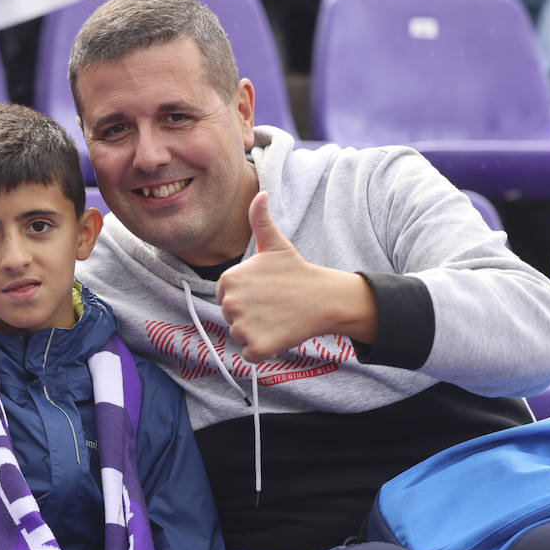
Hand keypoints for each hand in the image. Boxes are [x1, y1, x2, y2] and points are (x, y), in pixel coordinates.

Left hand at [215, 192, 376, 361]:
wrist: (324, 298)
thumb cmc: (296, 271)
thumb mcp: (275, 243)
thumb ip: (260, 220)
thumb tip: (260, 194)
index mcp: (228, 280)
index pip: (225, 298)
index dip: (246, 298)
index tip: (265, 292)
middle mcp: (230, 304)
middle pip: (231, 318)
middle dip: (250, 316)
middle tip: (274, 306)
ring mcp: (243, 326)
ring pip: (240, 337)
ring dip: (256, 333)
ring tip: (277, 319)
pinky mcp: (257, 347)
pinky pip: (250, 355)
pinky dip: (263, 350)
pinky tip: (279, 335)